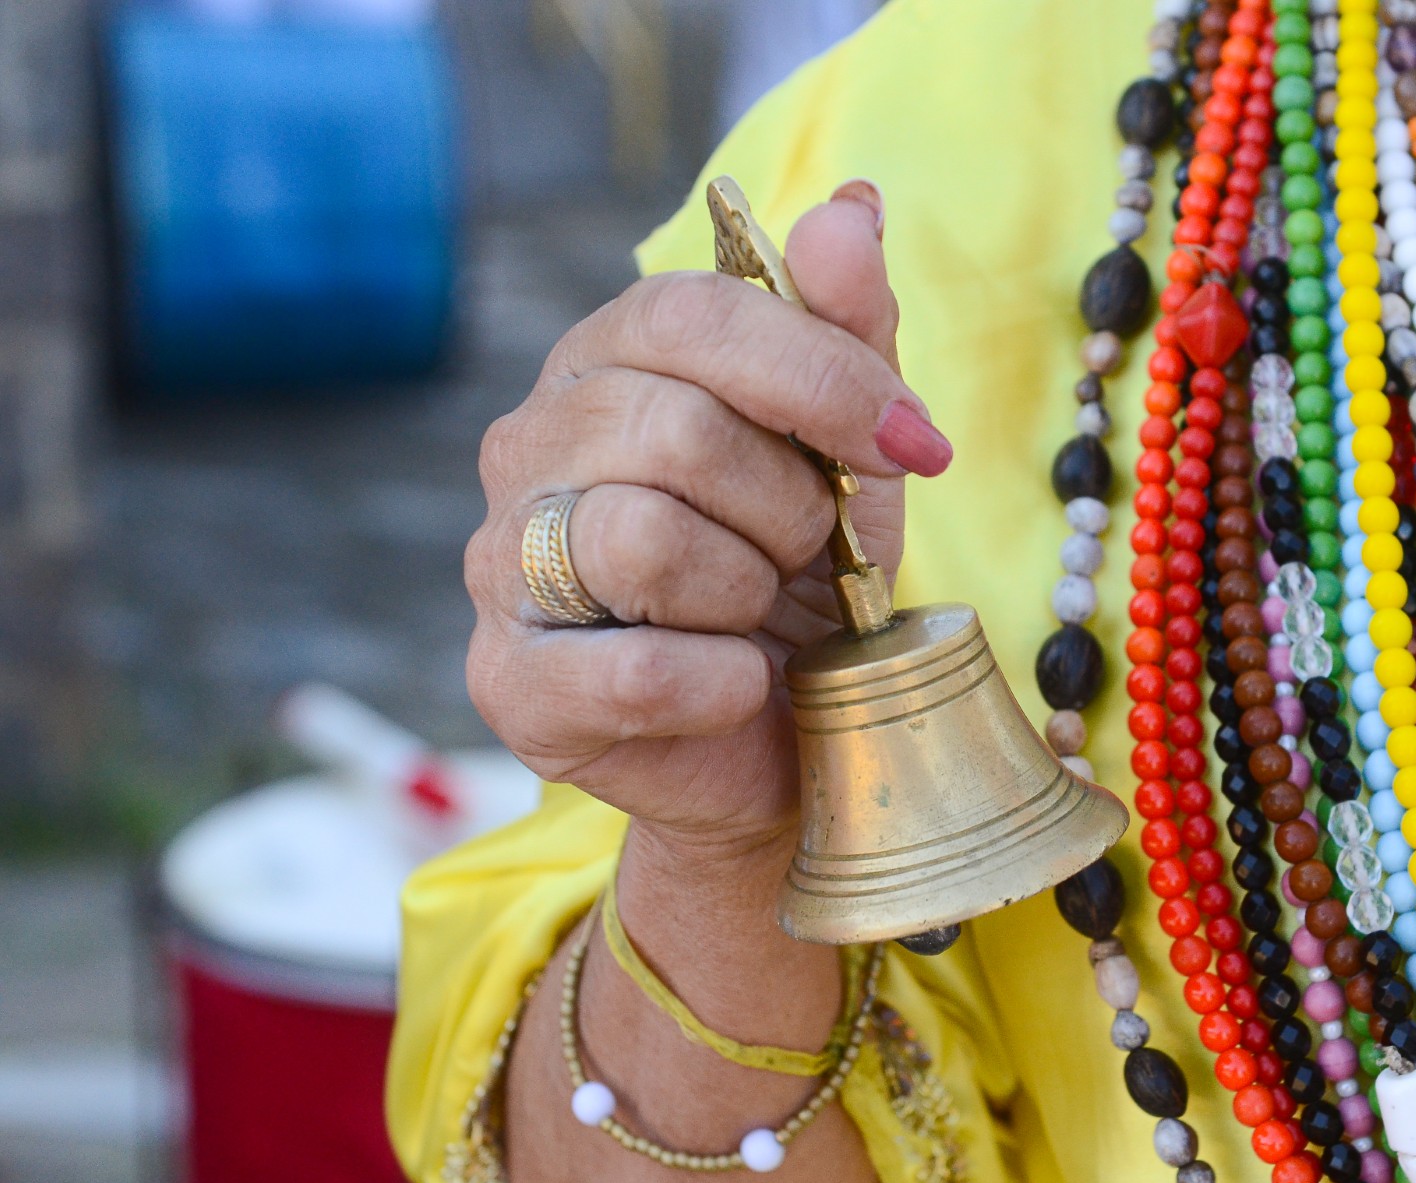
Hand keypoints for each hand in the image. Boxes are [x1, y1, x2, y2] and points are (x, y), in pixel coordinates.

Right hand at [466, 182, 949, 872]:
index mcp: (606, 361)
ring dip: (749, 594)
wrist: (778, 742)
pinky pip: (631, 670)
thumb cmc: (804, 579)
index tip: (912, 444)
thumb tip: (851, 208)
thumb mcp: (847, 449)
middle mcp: (529, 445)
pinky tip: (739, 686)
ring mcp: (502, 563)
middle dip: (790, 508)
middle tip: (811, 557)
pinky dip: (721, 684)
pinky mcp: (511, 682)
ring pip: (643, 540)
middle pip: (675, 429)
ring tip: (761, 616)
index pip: (693, 311)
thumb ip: (846, 328)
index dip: (821, 375)